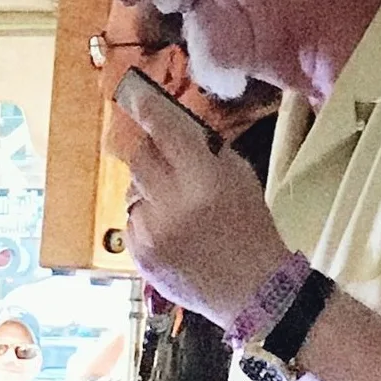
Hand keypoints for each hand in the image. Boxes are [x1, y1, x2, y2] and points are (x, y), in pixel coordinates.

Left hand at [108, 91, 289, 331]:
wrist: (250, 288)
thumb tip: (173, 127)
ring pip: (133, 191)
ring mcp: (151, 231)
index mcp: (202, 179)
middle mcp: (172, 203)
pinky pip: (131, 221)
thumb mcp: (239, 175)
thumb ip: (205, 150)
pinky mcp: (139, 254)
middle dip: (150, 152)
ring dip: (149, 189)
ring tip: (176, 205)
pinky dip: (145, 219)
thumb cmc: (250, 227)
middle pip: (140, 158)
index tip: (131, 92)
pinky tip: (170, 230)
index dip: (146, 110)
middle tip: (167, 159)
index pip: (165, 132)